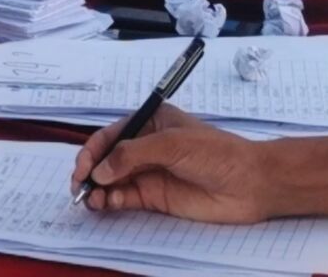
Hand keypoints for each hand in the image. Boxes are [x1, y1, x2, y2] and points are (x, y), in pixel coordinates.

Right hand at [70, 105, 270, 223]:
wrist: (247, 184)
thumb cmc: (215, 153)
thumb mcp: (172, 144)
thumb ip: (133, 155)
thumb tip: (101, 170)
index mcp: (152, 123)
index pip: (113, 134)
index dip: (93, 150)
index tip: (83, 167)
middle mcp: (147, 147)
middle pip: (108, 158)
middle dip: (91, 171)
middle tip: (80, 187)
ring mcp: (150, 173)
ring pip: (113, 181)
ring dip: (98, 189)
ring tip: (93, 200)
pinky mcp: (155, 197)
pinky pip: (125, 198)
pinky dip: (111, 202)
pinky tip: (108, 205)